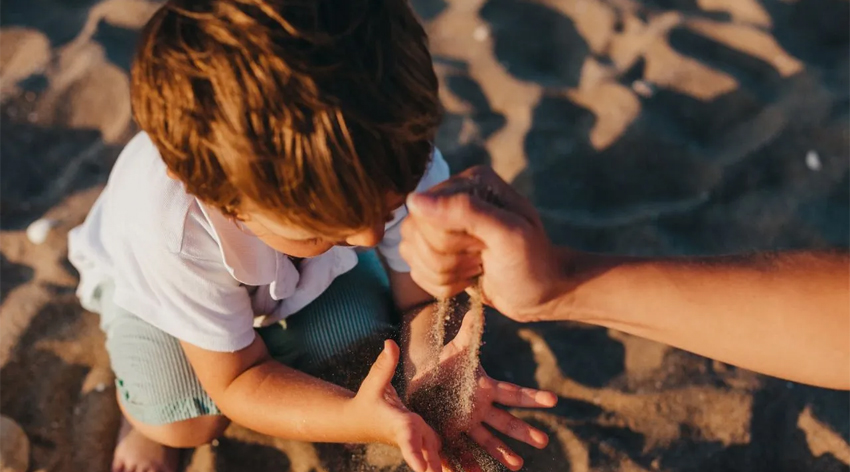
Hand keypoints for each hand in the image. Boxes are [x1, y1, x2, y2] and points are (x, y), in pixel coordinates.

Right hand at [349, 340, 442, 471]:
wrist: (361, 422)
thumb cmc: (367, 400)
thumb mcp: (374, 382)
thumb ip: (384, 365)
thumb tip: (389, 343)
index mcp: (400, 423)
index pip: (409, 438)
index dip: (415, 453)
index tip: (422, 469)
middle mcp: (413, 436)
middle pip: (428, 454)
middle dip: (435, 467)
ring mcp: (421, 441)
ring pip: (438, 458)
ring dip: (450, 468)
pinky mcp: (427, 441)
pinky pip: (443, 455)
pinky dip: (455, 464)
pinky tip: (475, 470)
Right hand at [400, 166, 565, 321]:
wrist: (542, 293)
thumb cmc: (532, 263)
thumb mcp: (508, 234)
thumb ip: (466, 211)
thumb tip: (415, 200)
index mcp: (469, 183)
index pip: (425, 212)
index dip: (449, 239)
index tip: (483, 246)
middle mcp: (450, 198)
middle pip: (414, 233)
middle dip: (448, 258)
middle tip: (481, 258)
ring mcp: (440, 225)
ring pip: (411, 253)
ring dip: (445, 273)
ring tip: (477, 268)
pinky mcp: (436, 251)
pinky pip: (415, 270)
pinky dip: (442, 285)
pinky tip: (468, 279)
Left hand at [407, 312, 557, 470]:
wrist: (421, 382)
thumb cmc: (443, 364)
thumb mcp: (456, 349)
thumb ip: (469, 332)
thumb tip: (479, 306)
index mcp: (486, 389)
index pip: (513, 393)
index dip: (533, 397)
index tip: (554, 400)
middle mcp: (481, 410)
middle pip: (506, 422)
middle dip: (523, 432)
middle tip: (543, 441)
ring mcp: (467, 425)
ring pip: (487, 441)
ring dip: (502, 453)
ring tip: (517, 465)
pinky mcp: (450, 436)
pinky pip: (460, 453)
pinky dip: (468, 465)